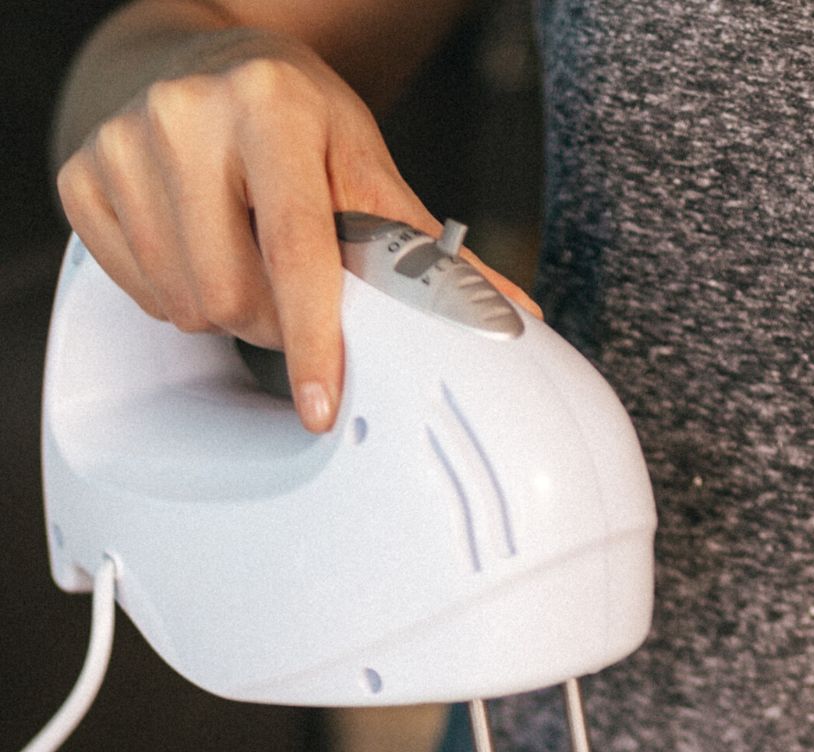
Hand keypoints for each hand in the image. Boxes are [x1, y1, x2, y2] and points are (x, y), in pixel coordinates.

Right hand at [56, 29, 536, 431]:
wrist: (208, 66)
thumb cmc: (297, 125)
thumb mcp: (363, 165)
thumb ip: (425, 251)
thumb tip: (512, 318)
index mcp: (272, 107)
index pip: (297, 251)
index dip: (314, 341)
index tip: (322, 404)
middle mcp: (189, 113)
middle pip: (231, 296)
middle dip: (268, 318)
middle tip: (283, 282)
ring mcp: (124, 142)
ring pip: (183, 305)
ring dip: (223, 310)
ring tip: (241, 256)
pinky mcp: (83, 176)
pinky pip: (137, 291)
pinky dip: (172, 292)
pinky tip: (192, 245)